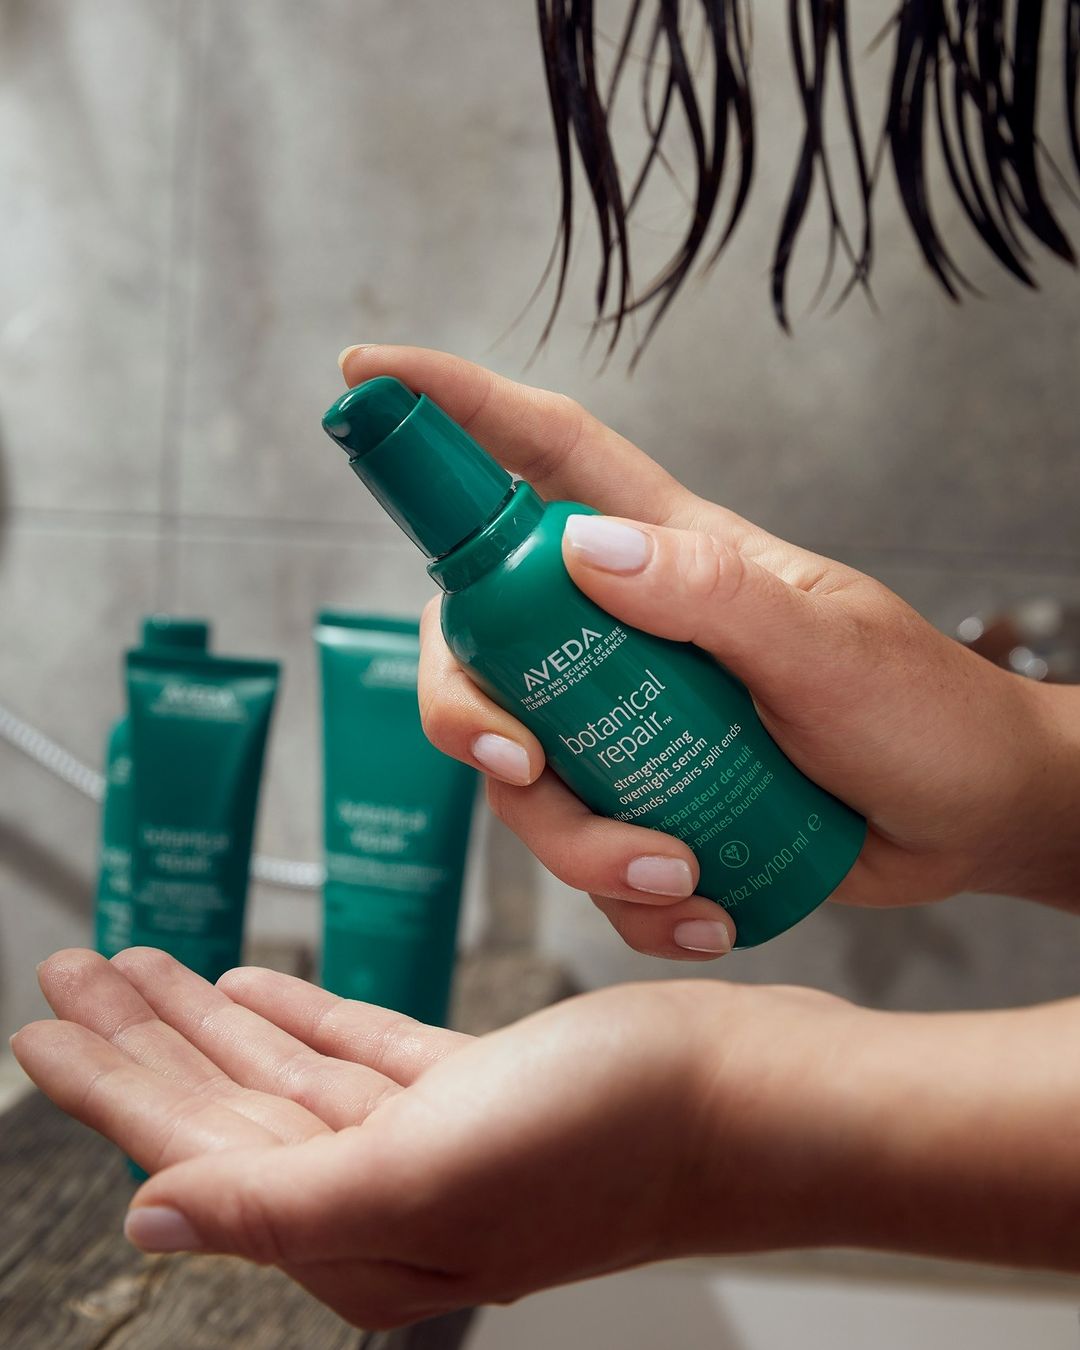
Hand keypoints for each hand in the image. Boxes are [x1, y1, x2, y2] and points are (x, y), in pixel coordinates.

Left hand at [14, 948, 855, 1325]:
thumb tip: (146, 1222)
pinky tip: (256, 985)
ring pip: (287, 1072)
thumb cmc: (615, 1137)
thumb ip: (278, 1205)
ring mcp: (434, 1138)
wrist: (753, 1097)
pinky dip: (304, 1015)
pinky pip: (360, 1049)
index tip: (42, 1025)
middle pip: (227, 1106)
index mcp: (356, 1234)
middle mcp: (385, 1195)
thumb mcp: (430, 1176)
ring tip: (142, 966)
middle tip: (71, 972)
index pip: (193, 1151)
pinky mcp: (478, 1087)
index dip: (109, 1086)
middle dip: (141, 1039)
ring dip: (210, 1018)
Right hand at [339, 345, 1079, 955]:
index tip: (365, 375)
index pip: (544, 453)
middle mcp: (624, 629)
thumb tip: (582, 551)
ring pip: (523, 773)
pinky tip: (701, 914)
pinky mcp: (643, 800)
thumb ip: (713, 594)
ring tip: (680, 874)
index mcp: (667, 552)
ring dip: (579, 843)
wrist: (968, 819)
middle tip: (529, 767)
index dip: (452, 409)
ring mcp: (625, 719)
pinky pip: (580, 850)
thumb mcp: (825, 645)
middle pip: (477, 642)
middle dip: (473, 715)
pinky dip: (624, 900)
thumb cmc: (920, 708)